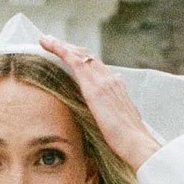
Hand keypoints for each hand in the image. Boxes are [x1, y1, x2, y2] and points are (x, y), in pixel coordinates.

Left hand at [39, 37, 160, 171]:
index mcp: (117, 88)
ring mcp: (103, 80)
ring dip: (62, 46)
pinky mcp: (93, 86)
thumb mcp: (123, 122)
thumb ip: (118, 108)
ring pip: (80, 55)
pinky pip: (74, 61)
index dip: (84, 60)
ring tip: (46, 40)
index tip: (73, 56)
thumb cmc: (130, 141)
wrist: (137, 143)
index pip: (98, 68)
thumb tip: (115, 99)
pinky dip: (60, 50)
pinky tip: (48, 43)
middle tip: (54, 43)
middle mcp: (110, 79)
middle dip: (71, 49)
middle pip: (88, 58)